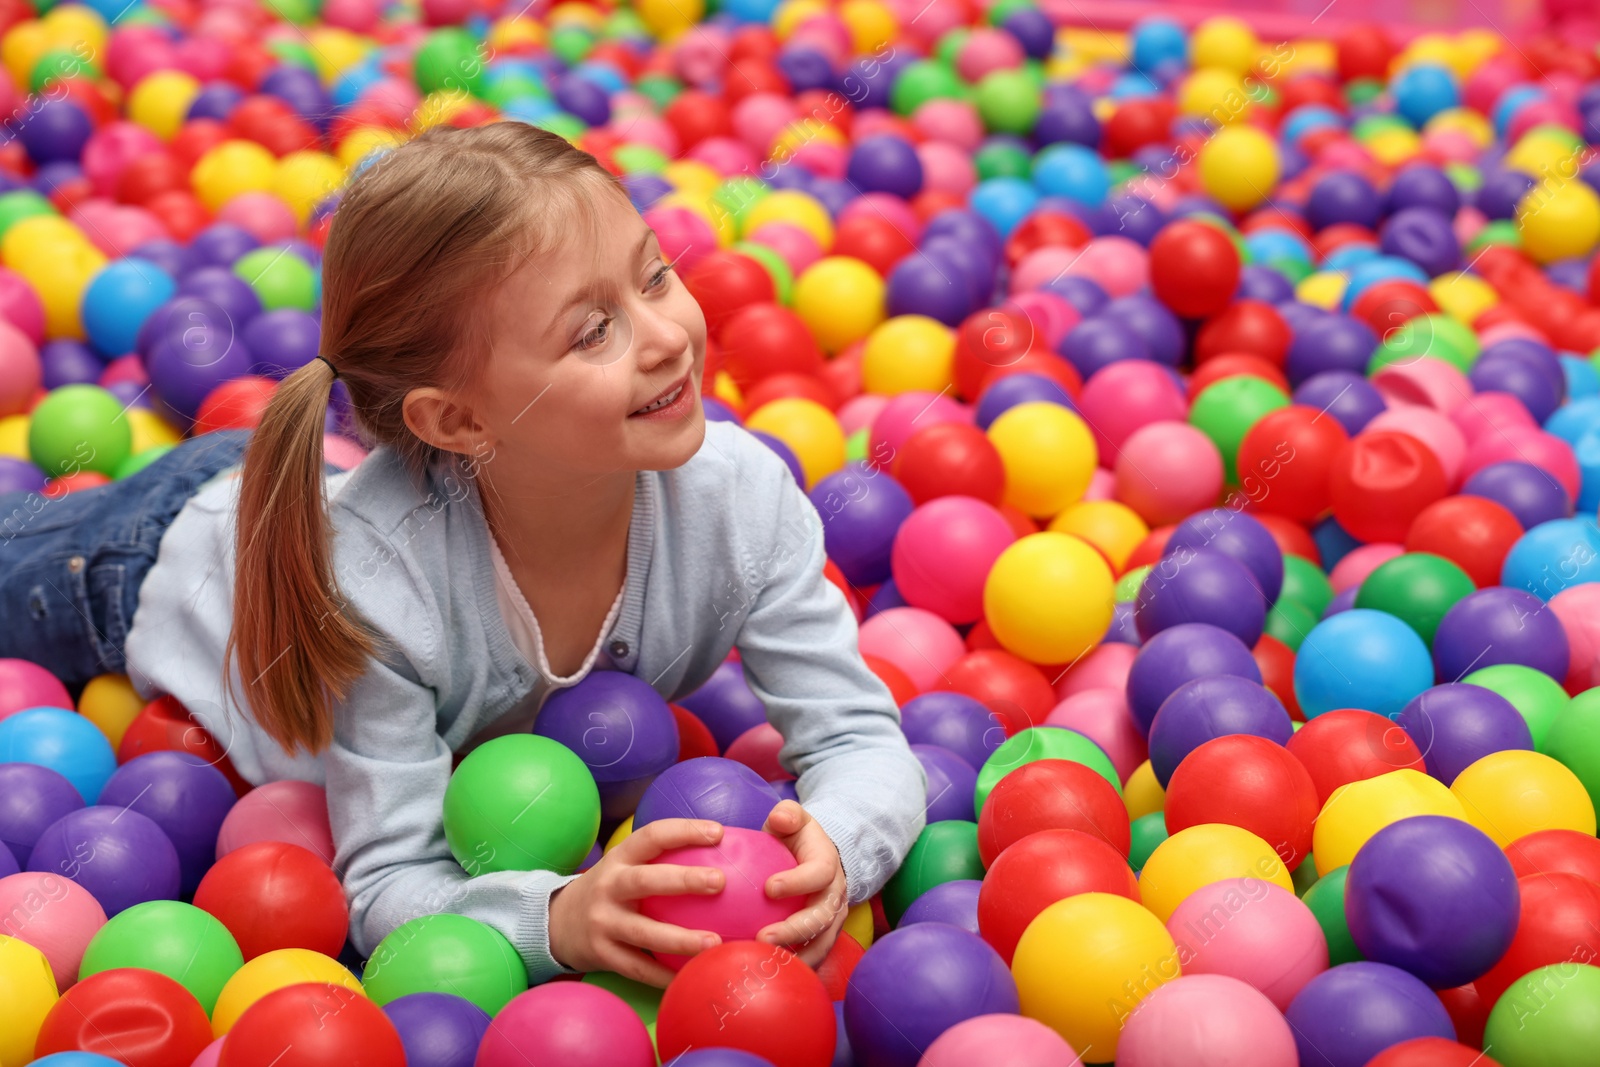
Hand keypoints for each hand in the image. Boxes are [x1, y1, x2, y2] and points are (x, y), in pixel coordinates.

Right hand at [547, 818, 726, 987]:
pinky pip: (638, 968)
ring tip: (714, 943)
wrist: (556, 922)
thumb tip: (723, 853)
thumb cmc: (609, 890)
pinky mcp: (602, 955)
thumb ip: (659, 860)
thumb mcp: (623, 867)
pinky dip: (664, 976)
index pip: (652, 836)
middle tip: (719, 881)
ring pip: (644, 933)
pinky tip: (692, 976)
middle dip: (683, 880)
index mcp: (619, 859)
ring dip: (680, 939)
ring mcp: (603, 923)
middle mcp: (608, 887)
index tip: (718, 832)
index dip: (684, 831)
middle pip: (645, 881)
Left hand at [757, 800, 848, 967]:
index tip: (768, 888)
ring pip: (821, 944)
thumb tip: (780, 818)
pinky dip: (794, 969)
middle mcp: (835, 895)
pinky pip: (813, 958)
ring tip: (765, 966)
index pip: (819, 874)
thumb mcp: (795, 819)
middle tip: (762, 938)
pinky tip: (768, 977)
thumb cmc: (798, 839)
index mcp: (828, 864)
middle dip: (794, 931)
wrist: (822, 858)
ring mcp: (832, 920)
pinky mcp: (823, 938)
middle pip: (822, 918)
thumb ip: (788, 814)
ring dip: (795, 957)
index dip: (797, 881)